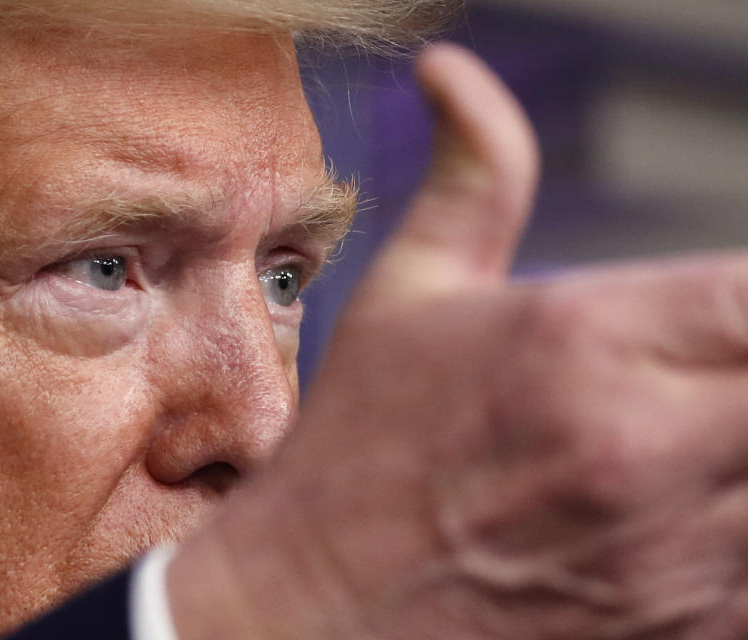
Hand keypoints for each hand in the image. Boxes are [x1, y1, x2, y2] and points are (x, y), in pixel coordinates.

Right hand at [169, 44, 747, 638]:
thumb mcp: (406, 296)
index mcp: (580, 344)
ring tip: (698, 425)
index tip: (729, 305)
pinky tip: (697, 497)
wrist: (320, 605)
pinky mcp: (685, 630)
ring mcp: (674, 553)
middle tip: (712, 366)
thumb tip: (453, 70)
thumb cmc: (359, 447)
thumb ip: (470, 176)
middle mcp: (644, 448)